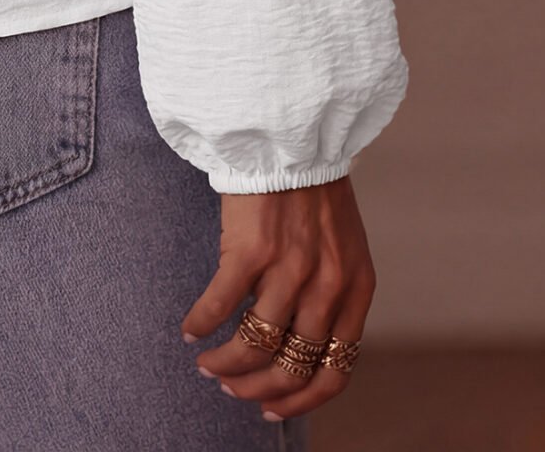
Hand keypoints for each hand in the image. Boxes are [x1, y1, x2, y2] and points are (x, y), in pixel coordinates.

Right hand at [181, 177, 373, 423]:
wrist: (294, 134)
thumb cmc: (313, 190)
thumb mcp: (343, 249)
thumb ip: (331, 296)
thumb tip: (297, 350)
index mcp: (356, 290)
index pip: (336, 373)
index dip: (300, 401)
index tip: (270, 409)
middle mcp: (328, 286)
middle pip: (291, 367)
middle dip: (255, 389)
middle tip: (230, 386)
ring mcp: (290, 269)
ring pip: (254, 346)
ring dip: (224, 364)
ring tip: (206, 362)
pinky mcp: (251, 249)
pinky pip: (219, 305)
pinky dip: (201, 324)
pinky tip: (188, 329)